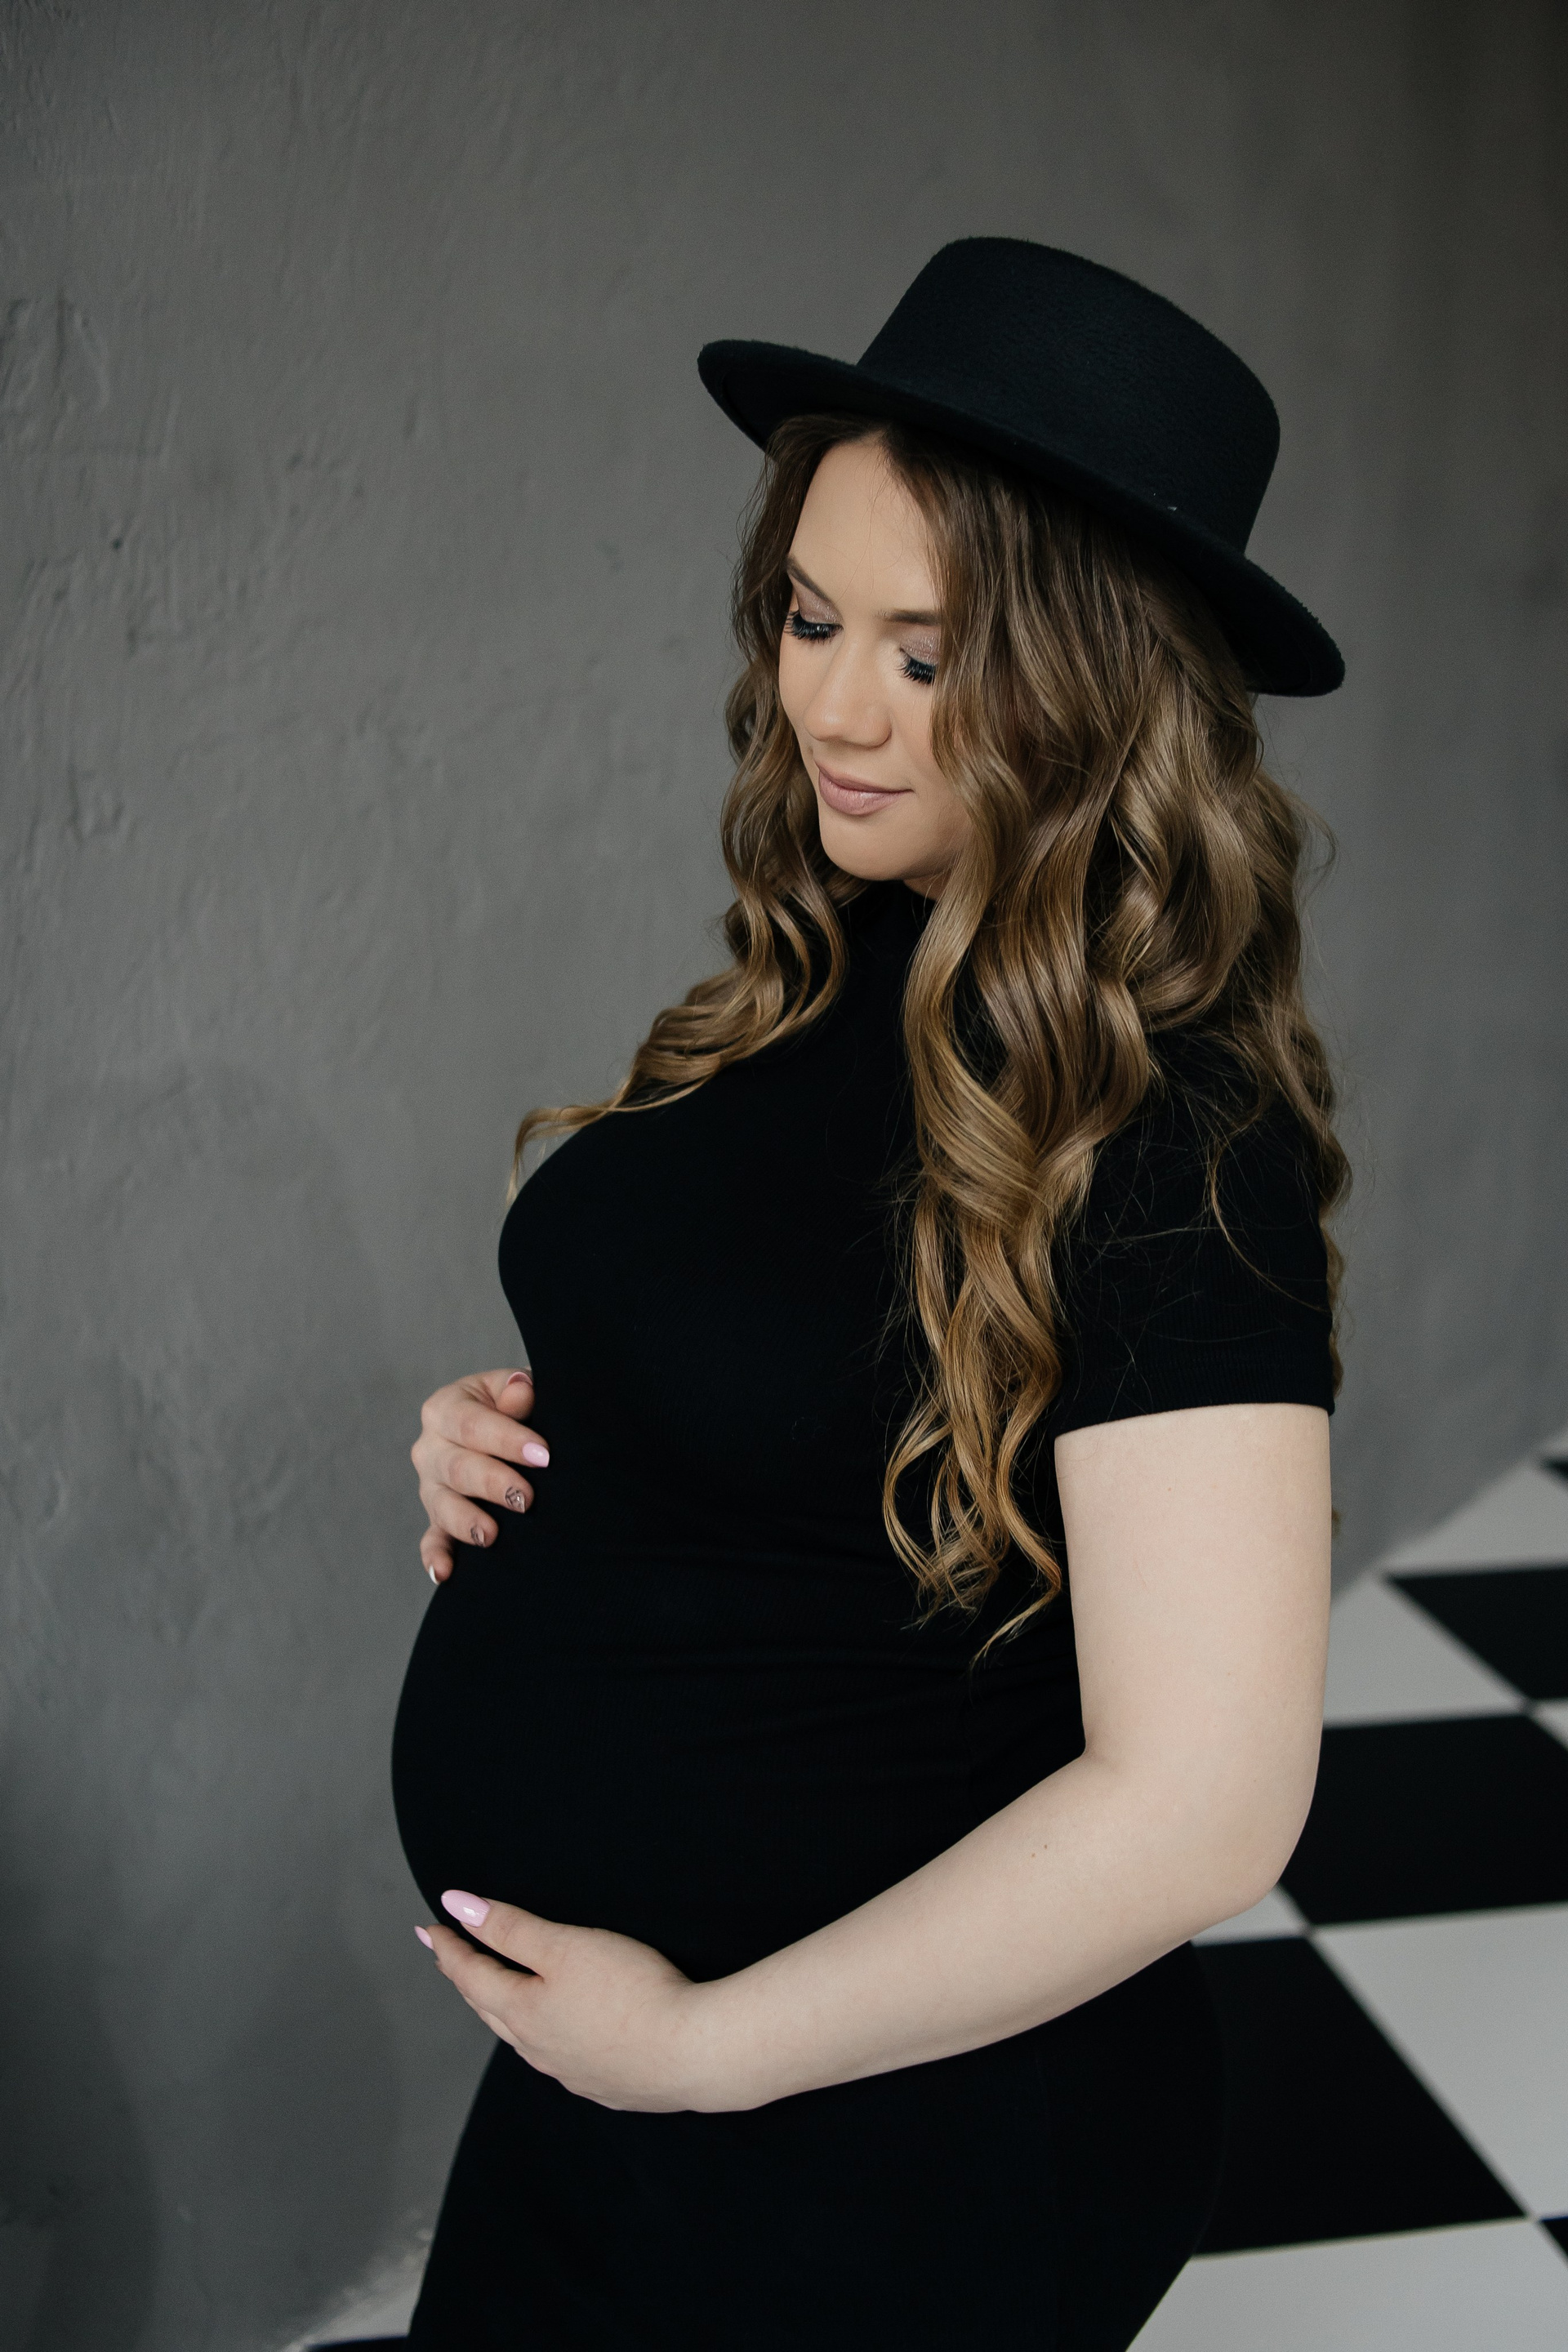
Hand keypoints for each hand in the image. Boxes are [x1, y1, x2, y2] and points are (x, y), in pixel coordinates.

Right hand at [412, 1368, 548, 1582]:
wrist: (512, 1430)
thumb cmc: (519, 1407)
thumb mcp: (518, 1391)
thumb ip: (517, 1391)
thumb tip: (521, 1390)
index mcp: (445, 1407)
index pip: (470, 1423)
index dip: (506, 1440)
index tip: (543, 1456)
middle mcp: (430, 1448)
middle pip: (456, 1468)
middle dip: (492, 1483)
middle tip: (527, 1498)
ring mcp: (431, 1487)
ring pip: (442, 1505)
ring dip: (465, 1522)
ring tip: (491, 1535)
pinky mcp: (438, 1520)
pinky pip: (432, 1540)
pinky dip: (436, 1557)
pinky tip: (445, 1573)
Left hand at [419, 1894, 713, 2111]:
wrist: (694, 2053)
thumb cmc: (631, 1992)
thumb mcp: (565, 1947)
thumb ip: (510, 1927)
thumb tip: (456, 1906)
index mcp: (524, 2012)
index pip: (471, 1975)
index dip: (449, 1948)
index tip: (428, 1929)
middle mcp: (539, 2049)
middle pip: (491, 2008)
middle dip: (468, 1979)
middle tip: (451, 1957)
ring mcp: (572, 2072)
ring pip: (523, 2038)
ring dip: (503, 2011)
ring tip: (497, 1994)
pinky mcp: (607, 2085)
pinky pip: (559, 2058)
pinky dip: (544, 2037)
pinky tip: (559, 2035)